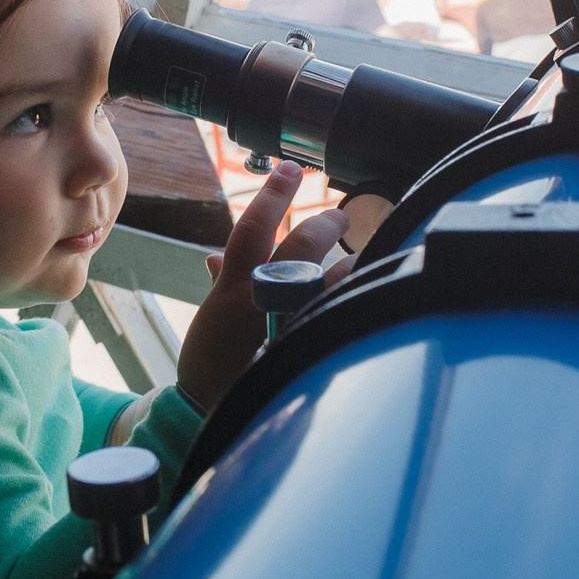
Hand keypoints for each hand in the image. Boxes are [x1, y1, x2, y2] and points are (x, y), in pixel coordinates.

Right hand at [175, 162, 347, 411]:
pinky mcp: (305, 348)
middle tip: (341, 217)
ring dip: (352, 263)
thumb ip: (223, 281)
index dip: (273, 195)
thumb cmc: (210, 360)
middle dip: (325, 226)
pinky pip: (340, 316)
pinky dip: (355, 301)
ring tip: (367, 254)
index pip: (253, 227)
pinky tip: (373, 290)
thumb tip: (217, 258)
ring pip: (332, 281)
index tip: (292, 169)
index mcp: (232, 287)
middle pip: (301, 248)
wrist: (206, 410)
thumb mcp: (212, 316)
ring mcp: (286, 325)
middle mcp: (260, 302)